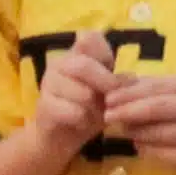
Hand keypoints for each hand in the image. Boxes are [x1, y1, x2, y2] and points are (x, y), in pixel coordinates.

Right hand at [31, 30, 117, 149]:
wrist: (59, 136)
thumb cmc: (87, 109)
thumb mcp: (106, 93)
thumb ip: (117, 82)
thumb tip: (131, 78)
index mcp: (76, 55)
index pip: (90, 38)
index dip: (104, 53)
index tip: (110, 70)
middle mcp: (59, 64)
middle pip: (84, 65)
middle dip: (104, 85)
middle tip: (110, 100)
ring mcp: (49, 84)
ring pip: (82, 93)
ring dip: (94, 108)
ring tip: (94, 114)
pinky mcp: (44, 106)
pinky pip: (74, 112)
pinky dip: (83, 120)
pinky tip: (81, 122)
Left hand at [103, 73, 175, 174]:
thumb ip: (161, 89)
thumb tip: (118, 84)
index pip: (157, 86)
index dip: (128, 92)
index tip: (107, 97)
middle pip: (156, 107)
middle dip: (126, 111)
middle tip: (106, 115)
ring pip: (156, 132)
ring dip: (133, 131)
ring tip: (121, 129)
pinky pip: (161, 153)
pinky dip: (145, 148)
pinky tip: (140, 145)